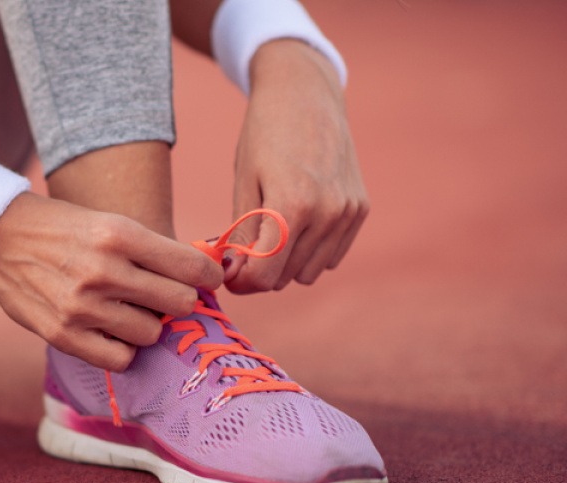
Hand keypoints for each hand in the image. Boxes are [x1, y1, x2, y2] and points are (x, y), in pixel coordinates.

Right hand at [0, 193, 221, 370]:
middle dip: (177, 300)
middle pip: (179, 303)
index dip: (207, 276)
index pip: (191, 267)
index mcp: (118, 234)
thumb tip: (202, 278)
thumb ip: (151, 250)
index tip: (205, 279)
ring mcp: (82, 306)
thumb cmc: (62, 228)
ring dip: (147, 325)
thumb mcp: (107, 221)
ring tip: (128, 310)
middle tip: (163, 295)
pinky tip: (112, 331)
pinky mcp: (63, 335)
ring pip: (152, 333)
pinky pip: (120, 359)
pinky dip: (123, 348)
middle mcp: (102, 270)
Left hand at [225, 39, 368, 293]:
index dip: (241, 282)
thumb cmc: (264, 135)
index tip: (228, 272)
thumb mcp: (243, 181)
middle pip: (286, 278)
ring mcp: (348, 213)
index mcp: (293, 205)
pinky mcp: (360, 209)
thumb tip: (236, 275)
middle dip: (259, 272)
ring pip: (310, 272)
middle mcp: (328, 213)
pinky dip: (310, 251)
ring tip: (268, 232)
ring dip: (286, 264)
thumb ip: (242, 233)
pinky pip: (331, 256)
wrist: (306, 94)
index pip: (265, 275)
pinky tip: (295, 224)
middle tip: (242, 250)